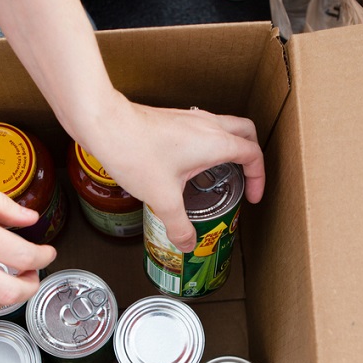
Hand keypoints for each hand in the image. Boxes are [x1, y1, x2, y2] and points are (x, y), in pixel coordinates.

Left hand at [78, 93, 264, 252]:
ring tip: (222, 172)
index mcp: (215, 142)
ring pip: (224, 126)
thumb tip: (188, 243)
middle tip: (247, 177)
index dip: (259, 177)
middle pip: (246, 131)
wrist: (104, 123)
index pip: (252, 154)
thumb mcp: (163, 197)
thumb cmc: (135, 152)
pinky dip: (209, 142)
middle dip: (252, 154)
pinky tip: (191, 163)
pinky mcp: (172, 118)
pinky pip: (203, 127)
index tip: (253, 196)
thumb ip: (179, 224)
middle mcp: (207, 125)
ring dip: (230, 145)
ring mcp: (189, 118)